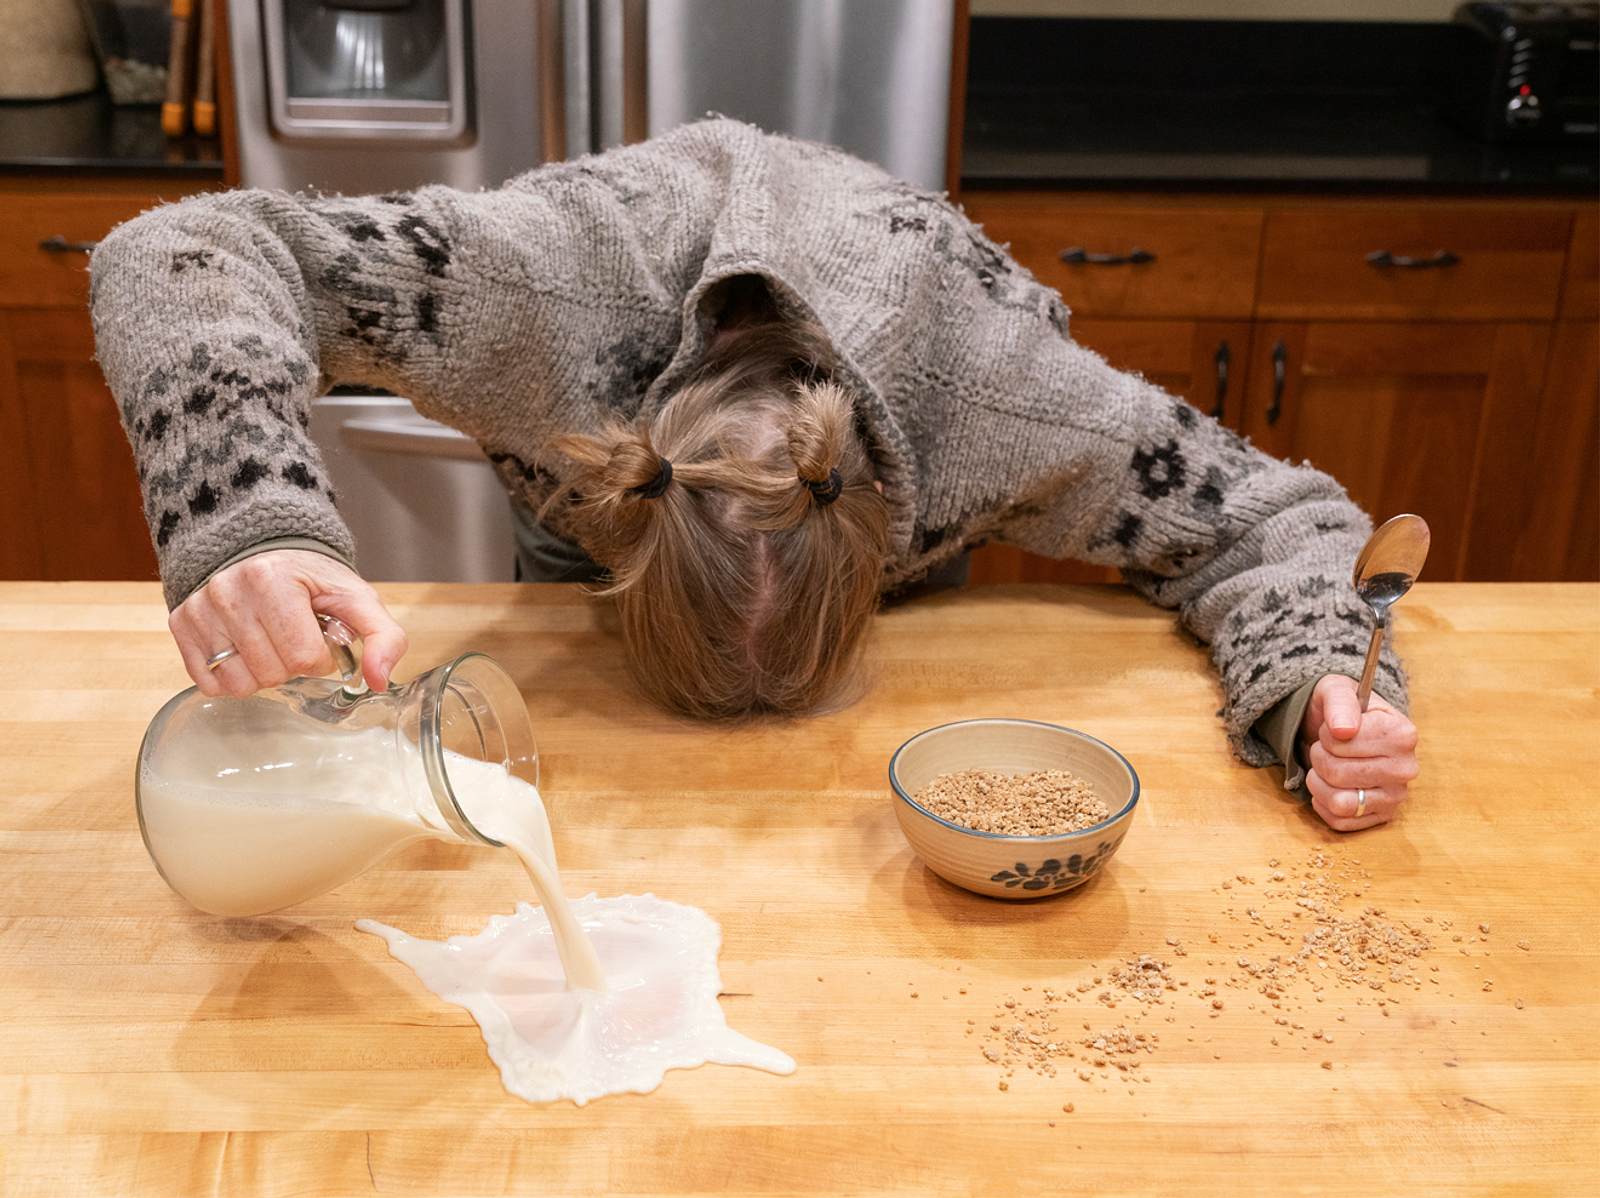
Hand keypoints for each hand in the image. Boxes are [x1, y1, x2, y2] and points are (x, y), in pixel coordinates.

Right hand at [168, 550, 407, 698]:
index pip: (303, 657)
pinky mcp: (182, 624)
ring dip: (262, 675)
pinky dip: (232, 678)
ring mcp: (201, 609)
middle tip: (291, 638)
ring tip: (268, 644)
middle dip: (291, 666)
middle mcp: (229, 591)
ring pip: (239, 683)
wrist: (263, 550)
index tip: (317, 637)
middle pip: (271, 673)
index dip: (319, 658)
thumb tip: (380, 680)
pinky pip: (209, 683)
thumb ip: (384, 637)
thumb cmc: (311, 580)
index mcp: (274, 579)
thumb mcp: (357, 600)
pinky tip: (245, 652)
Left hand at [1299, 674, 1418, 831]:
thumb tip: (1343, 730)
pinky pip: (1339, 821)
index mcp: (1402, 733)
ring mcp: (1396, 796)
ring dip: (1320, 783)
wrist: (1345, 731)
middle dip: (1319, 758)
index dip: (1327, 734)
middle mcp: (1406, 768)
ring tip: (1327, 767)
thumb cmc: (1343, 711)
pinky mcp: (1381, 817)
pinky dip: (1324, 803)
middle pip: (1337, 773)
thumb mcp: (1337, 691)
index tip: (1335, 729)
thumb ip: (1340, 703)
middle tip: (1327, 749)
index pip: (1343, 741)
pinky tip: (1331, 786)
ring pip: (1339, 802)